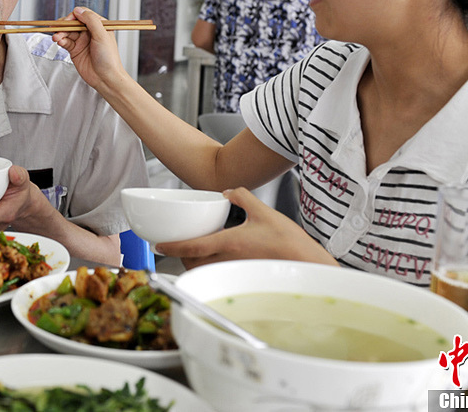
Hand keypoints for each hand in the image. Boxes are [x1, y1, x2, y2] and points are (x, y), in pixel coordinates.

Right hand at [52, 7, 129, 93]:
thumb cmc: (109, 58)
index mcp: (99, 25)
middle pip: (73, 22)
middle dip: (64, 25)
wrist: (105, 78)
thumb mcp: (102, 35)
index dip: (74, 16)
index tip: (68, 21)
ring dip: (60, 33)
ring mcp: (81, 41)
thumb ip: (91, 20)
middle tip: (58, 29)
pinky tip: (59, 42)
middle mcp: (89, 32)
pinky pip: (65, 42)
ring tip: (56, 38)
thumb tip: (78, 10)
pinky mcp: (75, 50)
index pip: (83, 14)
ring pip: (67, 32)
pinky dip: (60, 40)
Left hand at [155, 187, 337, 269]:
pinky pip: (219, 273)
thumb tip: (230, 192)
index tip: (159, 245)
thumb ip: (243, 197)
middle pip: (193, 263)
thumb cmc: (290, 243)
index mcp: (230, 243)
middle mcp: (229, 260)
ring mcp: (236, 271)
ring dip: (196, 263)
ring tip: (197, 251)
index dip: (172, 246)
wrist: (308, 265)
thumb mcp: (265, 212)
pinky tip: (220, 257)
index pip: (192, 246)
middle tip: (179, 245)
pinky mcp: (244, 277)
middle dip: (182, 257)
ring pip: (205, 271)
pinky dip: (212, 267)